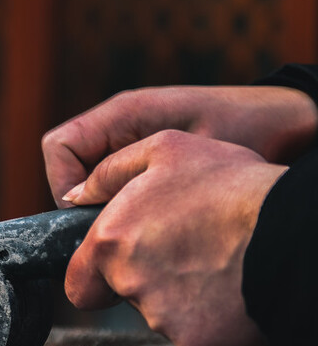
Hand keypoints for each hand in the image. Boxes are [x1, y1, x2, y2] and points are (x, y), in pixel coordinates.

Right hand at [43, 86, 315, 203]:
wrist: (286, 124)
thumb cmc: (244, 128)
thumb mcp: (184, 150)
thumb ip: (128, 170)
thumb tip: (76, 202)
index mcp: (120, 115)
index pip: (59, 147)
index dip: (64, 184)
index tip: (91, 216)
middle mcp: (117, 129)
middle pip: (67, 169)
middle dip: (83, 204)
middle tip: (117, 230)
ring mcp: (130, 147)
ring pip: (90, 184)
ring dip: (107, 209)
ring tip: (141, 230)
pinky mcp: (147, 164)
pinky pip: (116, 190)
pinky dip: (127, 210)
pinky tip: (157, 225)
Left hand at [63, 129, 280, 345]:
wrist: (291, 233)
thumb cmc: (231, 186)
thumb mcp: (164, 151)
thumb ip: (108, 173)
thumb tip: (76, 195)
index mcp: (112, 242)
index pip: (78, 284)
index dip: (95, 276)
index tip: (114, 268)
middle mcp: (131, 285)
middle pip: (125, 296)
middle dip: (144, 279)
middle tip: (184, 250)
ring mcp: (165, 320)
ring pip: (162, 315)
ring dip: (180, 296)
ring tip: (214, 262)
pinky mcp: (200, 344)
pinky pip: (197, 335)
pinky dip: (210, 319)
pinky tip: (230, 288)